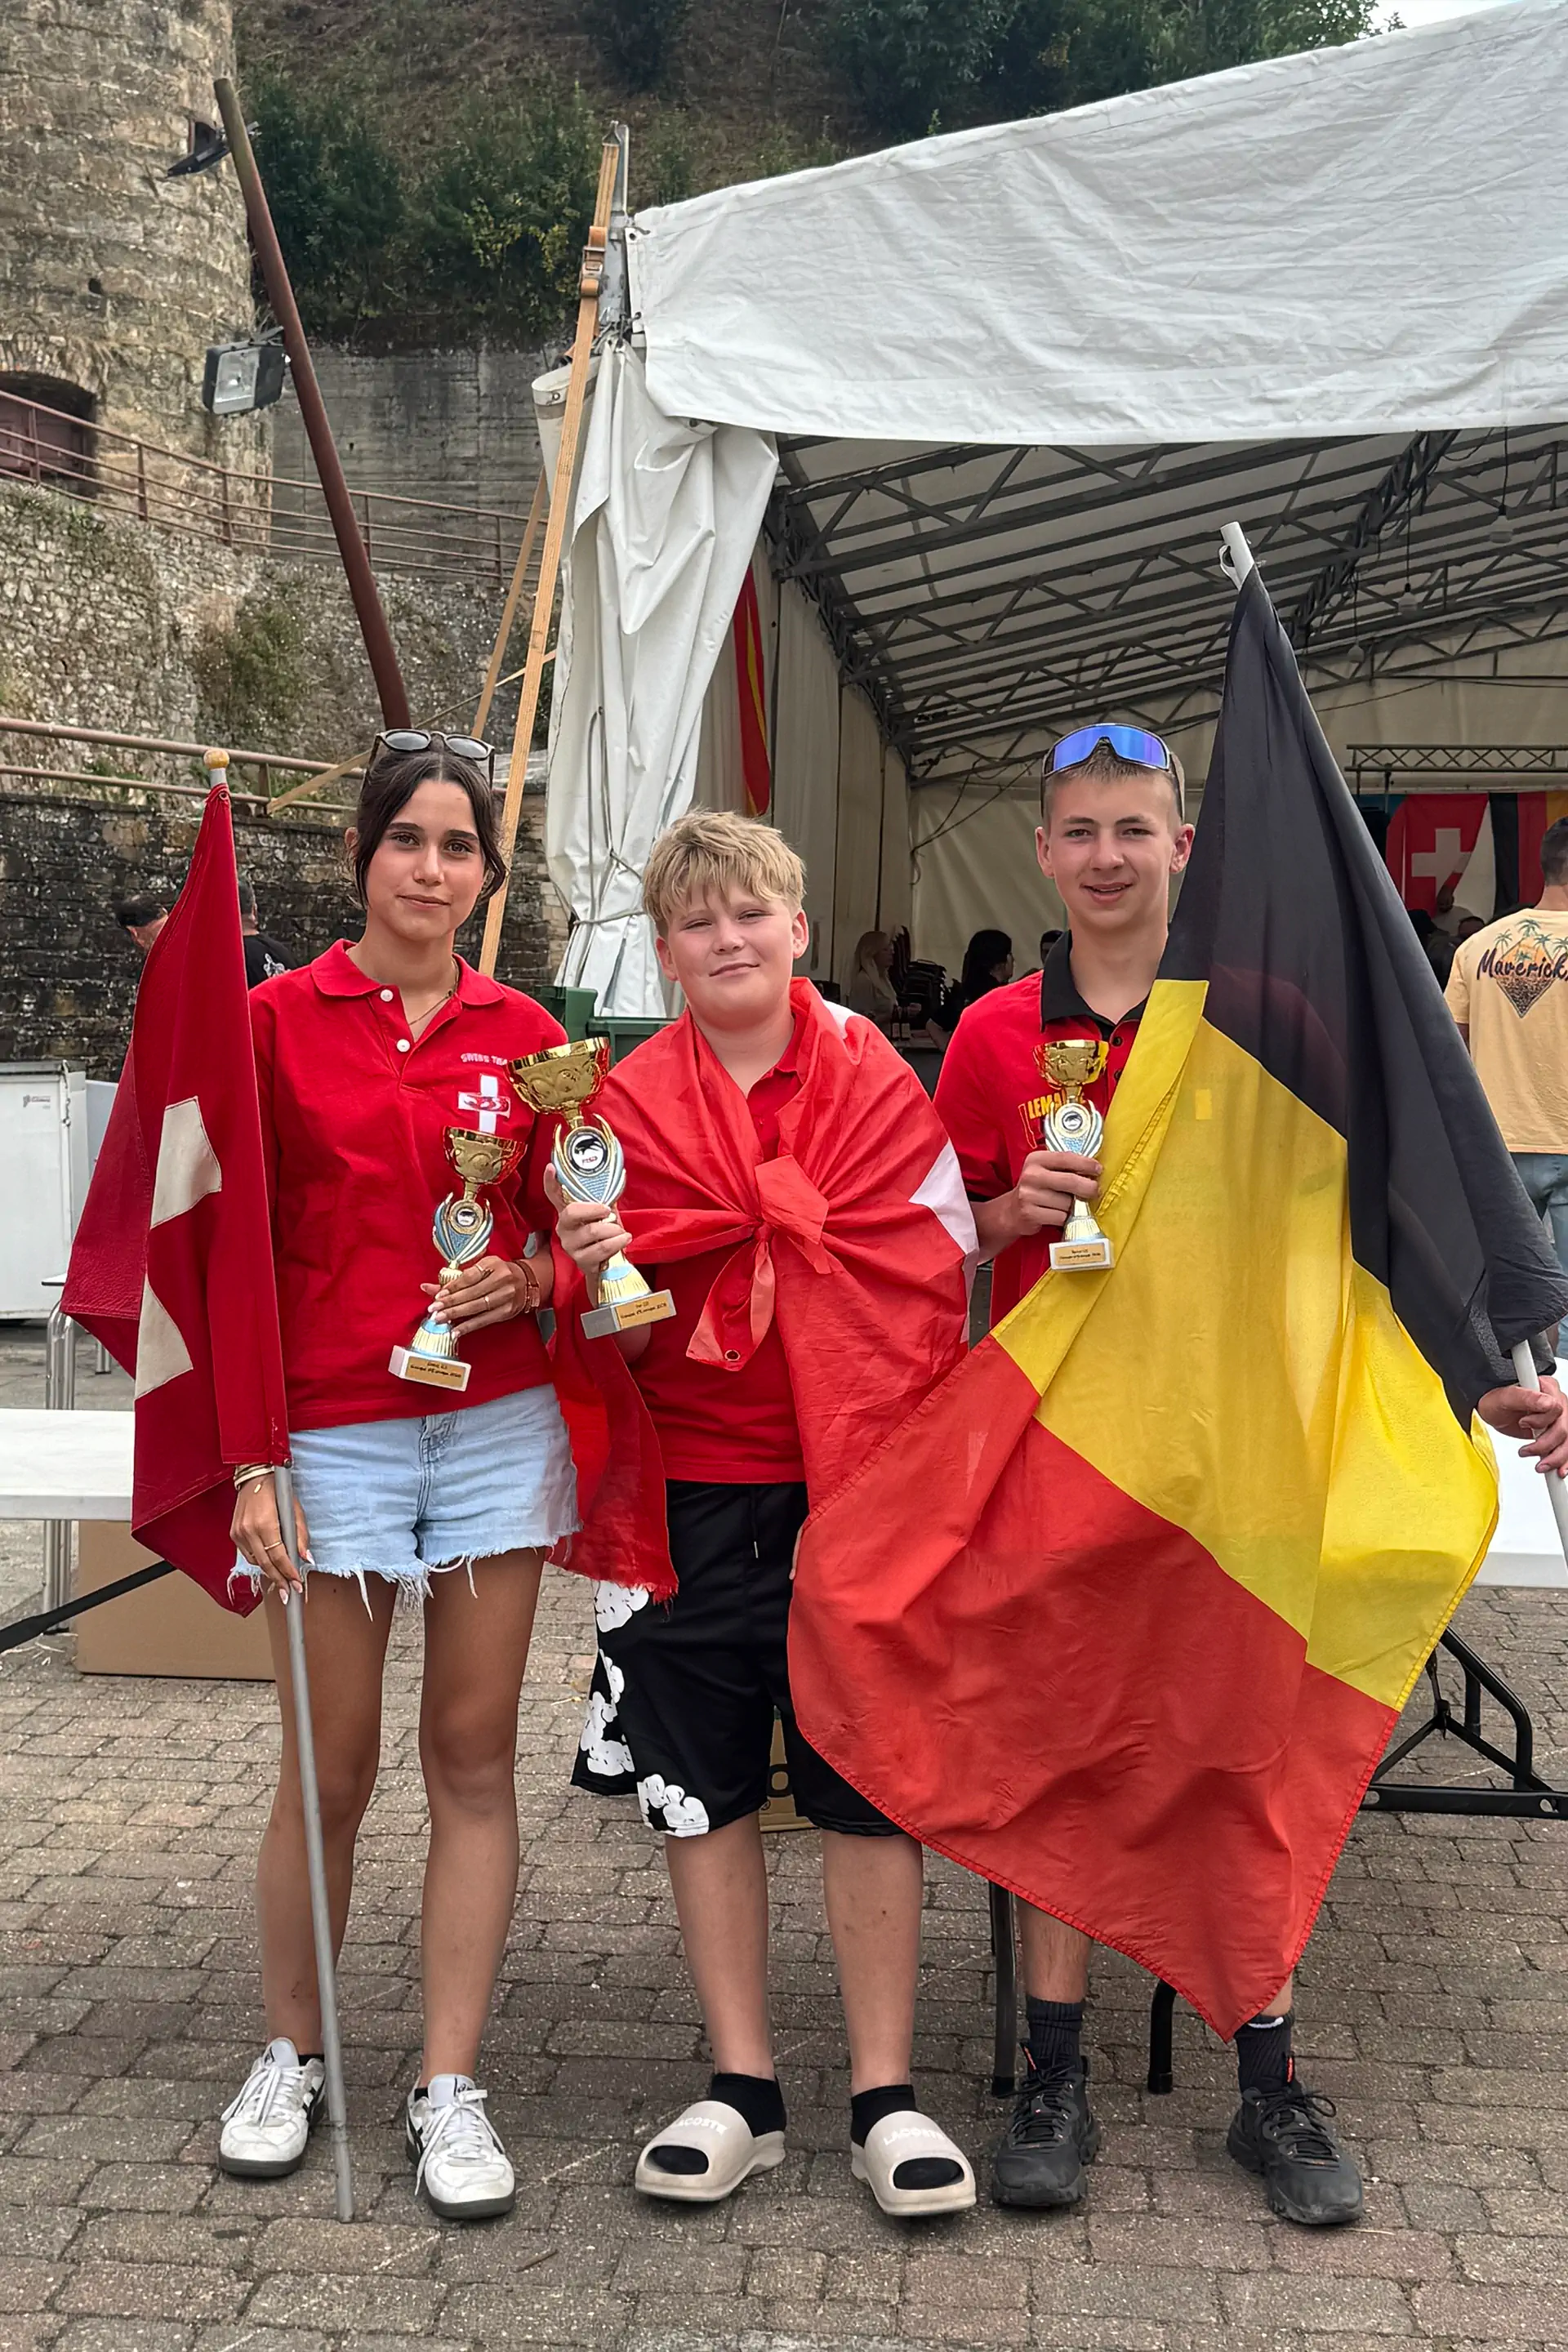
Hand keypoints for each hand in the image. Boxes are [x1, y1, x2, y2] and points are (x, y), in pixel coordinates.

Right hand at [230, 1473, 310, 1596]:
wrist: (254, 1476)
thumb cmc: (277, 1490)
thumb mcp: (295, 1510)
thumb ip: (300, 1535)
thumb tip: (306, 1557)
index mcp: (265, 1523)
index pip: (278, 1556)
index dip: (288, 1572)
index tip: (297, 1583)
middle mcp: (249, 1530)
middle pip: (266, 1564)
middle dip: (279, 1580)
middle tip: (290, 1593)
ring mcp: (239, 1532)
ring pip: (256, 1561)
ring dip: (270, 1572)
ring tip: (282, 1580)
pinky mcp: (234, 1533)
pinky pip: (248, 1554)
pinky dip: (260, 1561)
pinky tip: (269, 1565)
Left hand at [422, 1253, 533, 1335]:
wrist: (528, 1281)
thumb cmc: (499, 1273)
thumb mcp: (481, 1269)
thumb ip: (455, 1279)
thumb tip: (426, 1287)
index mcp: (493, 1264)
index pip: (470, 1276)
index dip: (453, 1287)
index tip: (438, 1294)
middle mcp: (502, 1279)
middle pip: (472, 1293)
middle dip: (450, 1302)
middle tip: (433, 1309)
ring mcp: (506, 1296)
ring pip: (477, 1307)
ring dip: (456, 1315)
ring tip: (440, 1319)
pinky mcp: (507, 1311)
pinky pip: (484, 1320)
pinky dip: (468, 1326)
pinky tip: (456, 1331)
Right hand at [544, 1165, 631, 1281]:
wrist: (607, 1264)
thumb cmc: (605, 1234)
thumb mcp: (605, 1214)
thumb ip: (608, 1197)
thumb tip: (622, 1174)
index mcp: (568, 1212)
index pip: (554, 1195)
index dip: (550, 1182)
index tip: (550, 1168)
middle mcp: (563, 1227)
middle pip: (571, 1212)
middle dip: (594, 1209)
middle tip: (608, 1211)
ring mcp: (570, 1245)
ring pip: (592, 1231)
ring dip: (613, 1229)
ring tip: (622, 1232)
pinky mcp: (580, 1260)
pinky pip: (601, 1248)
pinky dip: (617, 1242)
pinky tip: (624, 1239)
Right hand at [1012, 1147, 1102, 1236]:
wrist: (1011, 1211)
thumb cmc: (1037, 1189)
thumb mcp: (1045, 1170)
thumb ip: (1064, 1167)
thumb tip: (1094, 1170)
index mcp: (1036, 1159)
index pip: (1066, 1158)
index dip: (1086, 1163)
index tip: (1098, 1169)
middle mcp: (1031, 1175)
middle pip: (1070, 1181)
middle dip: (1088, 1187)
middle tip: (1094, 1191)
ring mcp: (1029, 1195)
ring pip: (1067, 1202)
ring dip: (1072, 1206)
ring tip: (1065, 1205)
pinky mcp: (1030, 1214)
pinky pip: (1060, 1217)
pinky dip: (1063, 1218)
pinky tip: (1057, 1215)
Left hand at [1476, 1373, 1567, 1474]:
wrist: (1492, 1410)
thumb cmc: (1496, 1401)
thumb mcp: (1506, 1397)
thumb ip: (1527, 1398)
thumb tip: (1548, 1403)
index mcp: (1548, 1388)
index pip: (1557, 1408)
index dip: (1542, 1420)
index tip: (1523, 1423)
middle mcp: (1557, 1403)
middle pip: (1564, 1429)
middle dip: (1546, 1445)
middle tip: (1526, 1451)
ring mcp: (1558, 1419)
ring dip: (1556, 1457)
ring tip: (1540, 1465)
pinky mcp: (1555, 1433)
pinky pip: (1566, 1448)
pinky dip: (1562, 1461)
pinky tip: (1558, 1470)